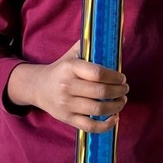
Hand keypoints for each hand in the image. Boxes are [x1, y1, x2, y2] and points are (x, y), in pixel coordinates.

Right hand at [6, 41, 128, 132]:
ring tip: (122, 101)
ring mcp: (67, 104)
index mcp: (70, 68)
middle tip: (125, 89)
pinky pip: (90, 126)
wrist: (38, 87)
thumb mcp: (72, 54)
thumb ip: (92, 45)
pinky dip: (106, 125)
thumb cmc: (61, 69)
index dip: (115, 77)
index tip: (122, 78)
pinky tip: (114, 118)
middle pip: (101, 92)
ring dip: (116, 106)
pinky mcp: (67, 119)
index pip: (97, 73)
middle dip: (119, 91)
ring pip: (98, 110)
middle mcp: (67, 86)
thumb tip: (120, 37)